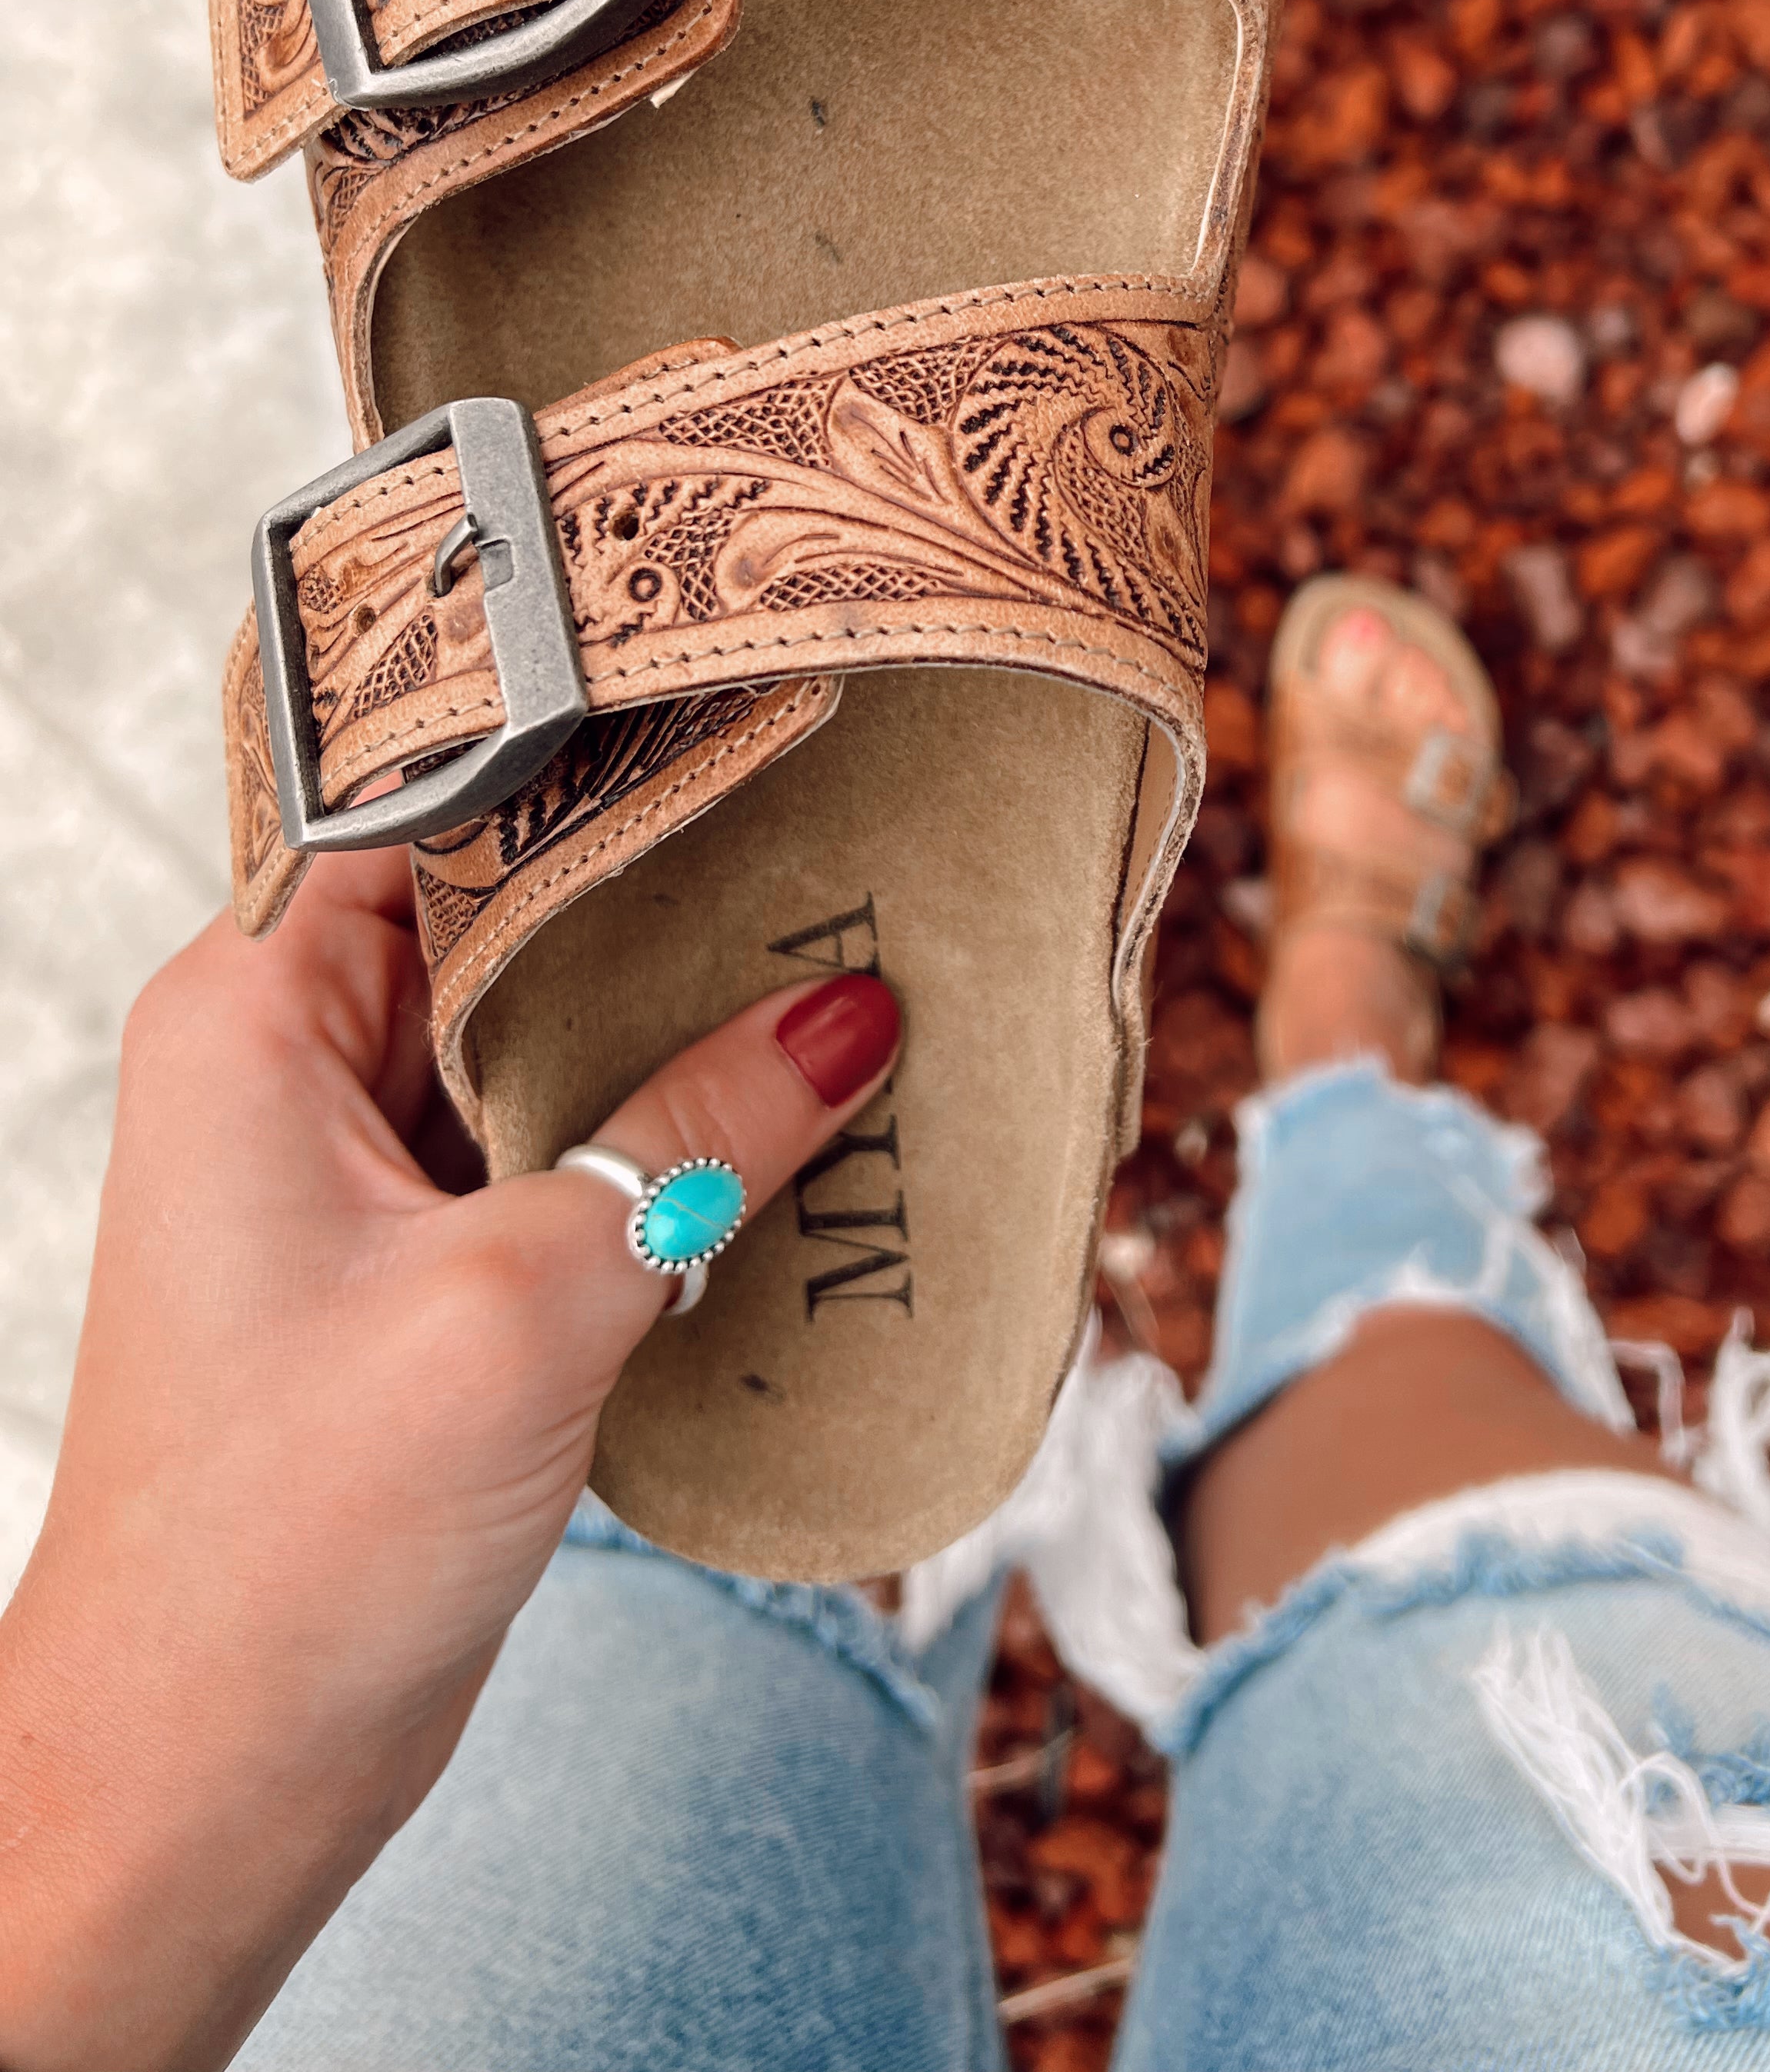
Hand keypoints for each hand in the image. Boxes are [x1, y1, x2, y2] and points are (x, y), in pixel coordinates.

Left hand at [0, 849, 898, 2071]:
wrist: (206, 1779)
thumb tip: (856, 1012)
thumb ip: (698, 1132)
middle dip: (669, 877)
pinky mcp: (424, 1253)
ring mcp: (357, 1161)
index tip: (742, 696)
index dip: (584, 741)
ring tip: (853, 942)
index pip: (428, 796)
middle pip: (505, 902)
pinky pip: (559, 1131)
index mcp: (255, 1010)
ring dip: (681, 1007)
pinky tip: (797, 1102)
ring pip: (544, 1020)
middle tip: (848, 820)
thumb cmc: (288, 1542)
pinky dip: (667, 1116)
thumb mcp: (524, 1304)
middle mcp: (293, 1060)